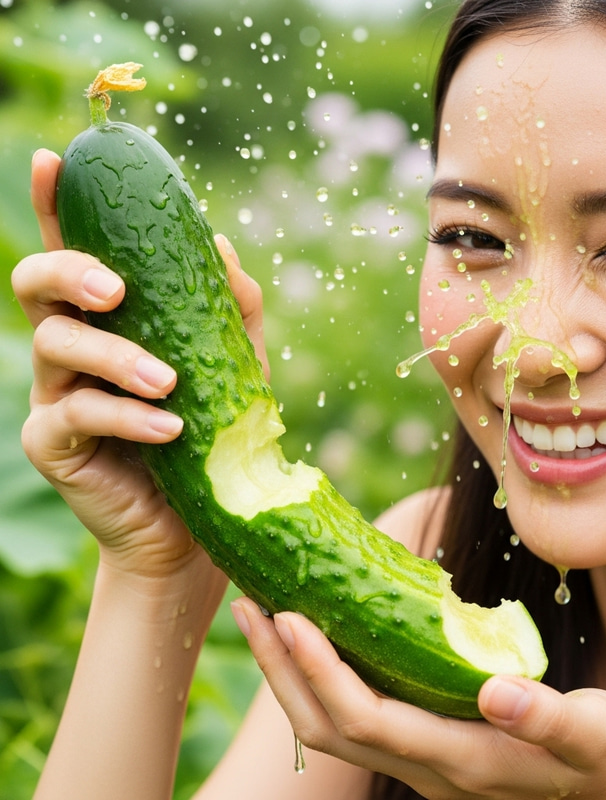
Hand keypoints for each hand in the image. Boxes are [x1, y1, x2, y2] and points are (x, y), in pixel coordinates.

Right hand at [11, 149, 267, 584]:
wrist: (198, 521)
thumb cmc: (212, 436)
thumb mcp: (233, 366)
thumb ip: (229, 310)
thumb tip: (220, 243)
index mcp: (108, 321)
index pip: (74, 251)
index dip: (58, 205)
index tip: (58, 159)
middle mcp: (72, 349)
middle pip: (37, 284)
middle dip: (70, 271)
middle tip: (116, 290)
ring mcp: (55, 396)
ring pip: (56, 346)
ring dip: (116, 357)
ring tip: (170, 384)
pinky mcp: (53, 444)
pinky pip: (76, 415)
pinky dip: (126, 417)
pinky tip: (170, 429)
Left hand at [232, 598, 605, 799]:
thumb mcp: (602, 737)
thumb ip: (553, 720)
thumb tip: (498, 691)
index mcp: (462, 761)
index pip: (367, 719)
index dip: (321, 671)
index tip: (288, 614)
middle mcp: (428, 767)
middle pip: (327, 727)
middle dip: (281, 667)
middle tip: (248, 603)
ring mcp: (423, 761)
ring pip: (335, 725)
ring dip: (293, 671)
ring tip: (266, 613)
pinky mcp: (429, 745)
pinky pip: (360, 713)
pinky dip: (327, 674)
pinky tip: (326, 636)